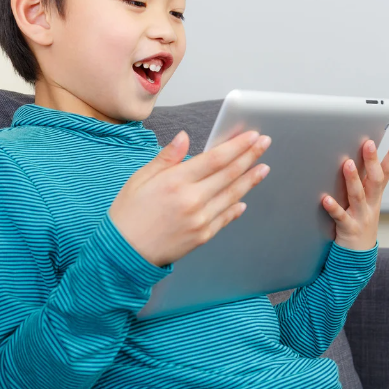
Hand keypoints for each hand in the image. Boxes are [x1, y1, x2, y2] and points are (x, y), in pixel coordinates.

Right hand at [108, 129, 271, 266]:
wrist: (124, 253)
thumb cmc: (128, 214)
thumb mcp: (140, 179)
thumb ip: (166, 158)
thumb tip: (184, 137)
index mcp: (175, 181)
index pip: (215, 158)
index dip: (237, 145)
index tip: (252, 135)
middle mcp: (192, 200)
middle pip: (229, 174)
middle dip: (250, 156)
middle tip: (265, 143)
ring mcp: (200, 220)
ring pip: (232, 195)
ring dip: (250, 179)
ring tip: (263, 167)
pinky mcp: (202, 236)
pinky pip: (225, 218)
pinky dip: (236, 207)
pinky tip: (244, 198)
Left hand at [321, 138, 388, 250]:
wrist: (358, 256)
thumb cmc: (359, 224)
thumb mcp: (365, 203)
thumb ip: (362, 184)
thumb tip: (353, 158)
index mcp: (375, 196)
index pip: (386, 173)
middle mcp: (371, 205)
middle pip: (375, 181)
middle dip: (372, 162)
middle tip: (368, 144)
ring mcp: (361, 217)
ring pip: (358, 196)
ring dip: (353, 179)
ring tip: (347, 164)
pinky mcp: (349, 229)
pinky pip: (341, 217)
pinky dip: (334, 208)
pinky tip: (326, 199)